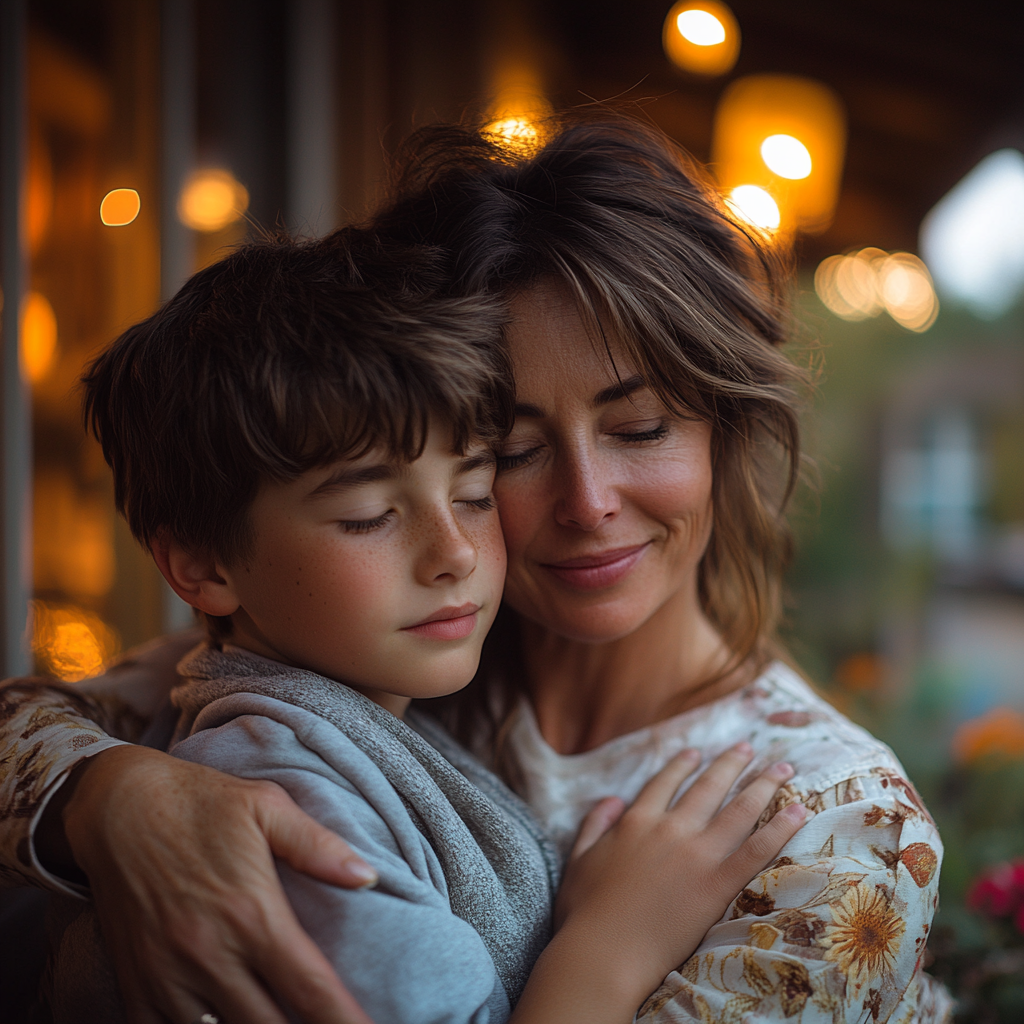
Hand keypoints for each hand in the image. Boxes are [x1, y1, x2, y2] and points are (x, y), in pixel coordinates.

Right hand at [60, 745, 376, 1023]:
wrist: (119, 805)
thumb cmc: (201, 802)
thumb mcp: (267, 806)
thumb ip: (318, 846)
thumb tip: (368, 877)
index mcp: (252, 914)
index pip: (309, 989)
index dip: (344, 1020)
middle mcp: (211, 955)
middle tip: (325, 1023)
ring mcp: (168, 978)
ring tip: (279, 1018)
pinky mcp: (137, 985)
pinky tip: (222, 1023)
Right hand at [552, 743, 805, 1012]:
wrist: (604, 952)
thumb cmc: (585, 912)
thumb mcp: (578, 859)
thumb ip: (594, 824)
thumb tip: (611, 799)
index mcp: (636, 821)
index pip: (664, 783)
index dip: (682, 765)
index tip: (696, 753)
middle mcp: (670, 829)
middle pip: (708, 787)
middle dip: (731, 764)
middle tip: (747, 748)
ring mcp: (696, 855)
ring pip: (739, 810)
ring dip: (763, 785)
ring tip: (782, 768)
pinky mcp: (717, 884)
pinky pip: (757, 850)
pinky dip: (780, 828)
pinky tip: (799, 811)